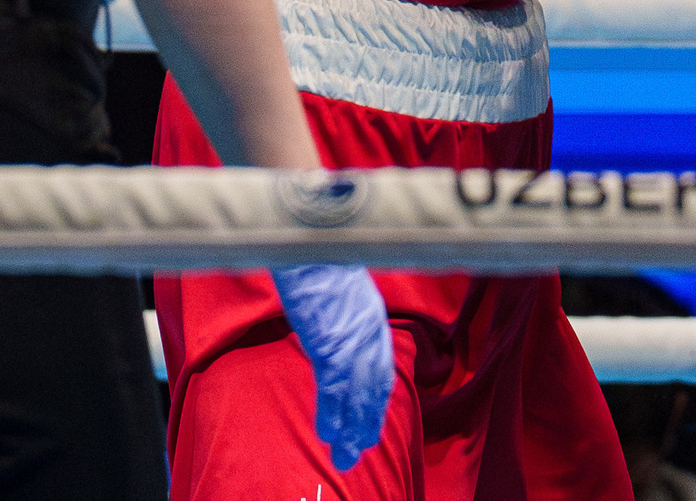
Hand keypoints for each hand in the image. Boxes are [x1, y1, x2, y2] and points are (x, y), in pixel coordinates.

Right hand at [272, 264, 395, 469]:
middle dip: (368, 422)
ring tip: (347, 455)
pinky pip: (333, 390)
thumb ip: (343, 308)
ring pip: (356, 396)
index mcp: (372, 317)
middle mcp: (369, 333)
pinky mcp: (330, 346)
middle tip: (363, 449)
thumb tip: (333, 319)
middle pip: (374, 388)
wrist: (314, 240)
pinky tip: (328, 434)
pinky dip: (332, 415)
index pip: (381, 368)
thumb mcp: (340, 282)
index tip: (373, 419)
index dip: (378, 397)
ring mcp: (351, 341)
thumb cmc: (321, 254)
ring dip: (352, 429)